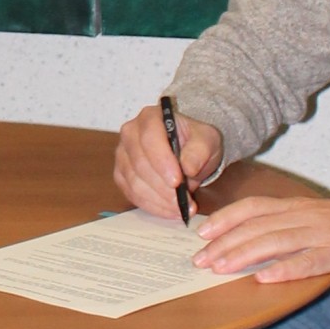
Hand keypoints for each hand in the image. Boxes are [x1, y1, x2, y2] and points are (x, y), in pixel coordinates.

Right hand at [114, 101, 222, 220]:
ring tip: (181, 209)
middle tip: (183, 202)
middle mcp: (130, 134)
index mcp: (150, 117)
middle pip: (140, 164)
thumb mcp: (207, 140)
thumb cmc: (195, 141)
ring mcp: (122, 155)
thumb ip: (199, 151)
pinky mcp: (121, 175)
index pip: (150, 139)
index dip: (162, 162)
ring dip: (158, 200)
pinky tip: (169, 211)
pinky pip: (131, 194)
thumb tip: (189, 167)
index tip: (177, 181)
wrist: (189, 149)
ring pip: (134, 182)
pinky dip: (151, 206)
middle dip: (162, 187)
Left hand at [191, 195, 329, 282]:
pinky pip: (307, 262)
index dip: (225, 219)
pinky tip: (263, 279)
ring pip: (274, 242)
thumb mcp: (319, 217)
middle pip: (256, 226)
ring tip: (219, 268)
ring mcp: (321, 234)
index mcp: (299, 206)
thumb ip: (290, 225)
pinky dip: (283, 270)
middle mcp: (306, 216)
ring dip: (243, 256)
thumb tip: (254, 239)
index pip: (253, 207)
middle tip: (200, 260)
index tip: (201, 232)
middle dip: (224, 243)